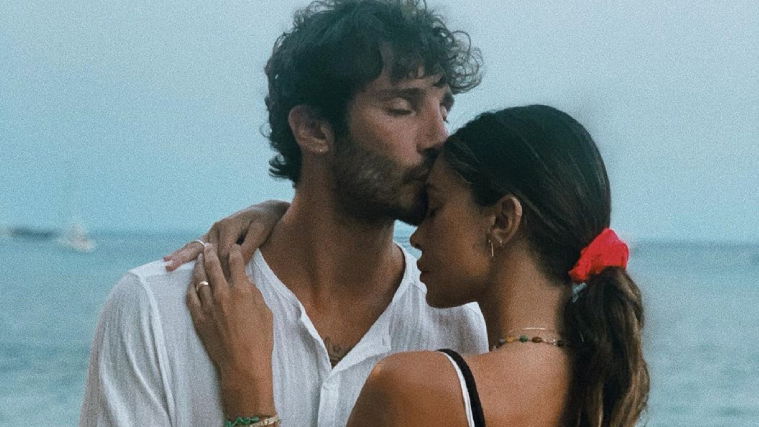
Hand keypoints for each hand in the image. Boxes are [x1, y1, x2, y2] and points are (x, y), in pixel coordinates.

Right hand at [164, 200, 288, 270]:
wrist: (266, 211)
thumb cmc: (265, 222)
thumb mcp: (260, 233)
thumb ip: (248, 248)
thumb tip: (236, 264)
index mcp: (228, 226)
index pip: (221, 252)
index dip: (222, 268)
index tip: (221, 283)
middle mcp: (217, 228)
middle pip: (202, 248)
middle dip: (186, 258)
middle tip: (170, 268)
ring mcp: (213, 231)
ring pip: (196, 247)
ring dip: (181, 256)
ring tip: (166, 265)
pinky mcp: (213, 235)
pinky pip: (198, 245)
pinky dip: (185, 252)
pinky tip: (171, 259)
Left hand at [187, 244, 275, 416]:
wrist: (243, 364)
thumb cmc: (260, 339)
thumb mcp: (265, 312)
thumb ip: (255, 293)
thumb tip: (246, 282)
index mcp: (243, 290)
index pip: (236, 263)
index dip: (234, 252)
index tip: (233, 247)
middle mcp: (223, 294)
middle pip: (213, 266)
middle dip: (211, 253)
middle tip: (208, 246)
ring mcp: (208, 306)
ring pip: (199, 279)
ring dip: (199, 266)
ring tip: (198, 259)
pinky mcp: (199, 318)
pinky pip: (191, 297)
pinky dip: (191, 287)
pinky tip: (191, 282)